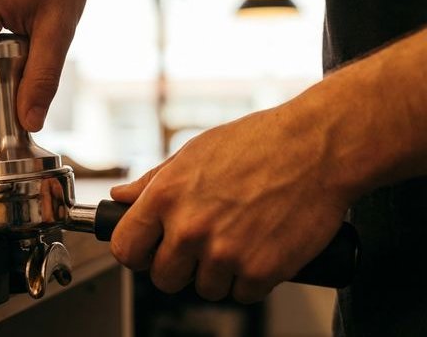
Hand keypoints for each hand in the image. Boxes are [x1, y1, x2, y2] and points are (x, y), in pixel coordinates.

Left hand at [109, 106, 351, 302]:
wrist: (318, 147)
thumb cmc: (258, 143)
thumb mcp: (193, 152)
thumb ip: (153, 181)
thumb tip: (121, 197)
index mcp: (166, 197)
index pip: (125, 249)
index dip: (137, 252)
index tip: (149, 249)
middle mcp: (189, 229)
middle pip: (163, 278)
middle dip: (179, 266)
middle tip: (201, 245)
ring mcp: (225, 254)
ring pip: (204, 289)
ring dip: (218, 273)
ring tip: (238, 238)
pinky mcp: (261, 272)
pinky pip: (242, 294)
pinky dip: (252, 279)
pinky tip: (260, 248)